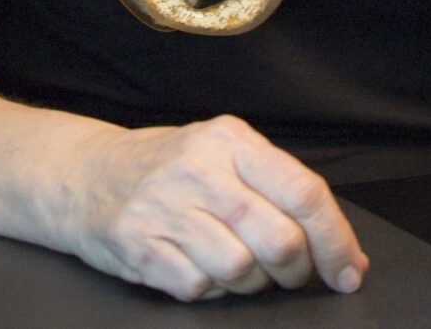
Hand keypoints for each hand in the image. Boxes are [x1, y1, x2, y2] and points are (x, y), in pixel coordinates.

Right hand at [62, 114, 369, 301]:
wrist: (81, 174)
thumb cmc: (167, 169)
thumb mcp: (222, 155)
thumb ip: (278, 191)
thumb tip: (343, 250)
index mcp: (231, 141)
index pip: (305, 193)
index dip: (336, 241)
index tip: (349, 270)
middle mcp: (201, 169)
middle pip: (280, 241)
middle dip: (295, 271)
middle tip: (287, 273)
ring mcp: (166, 207)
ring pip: (242, 271)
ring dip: (249, 283)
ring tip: (232, 264)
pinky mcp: (138, 244)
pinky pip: (199, 288)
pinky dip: (207, 290)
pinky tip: (195, 267)